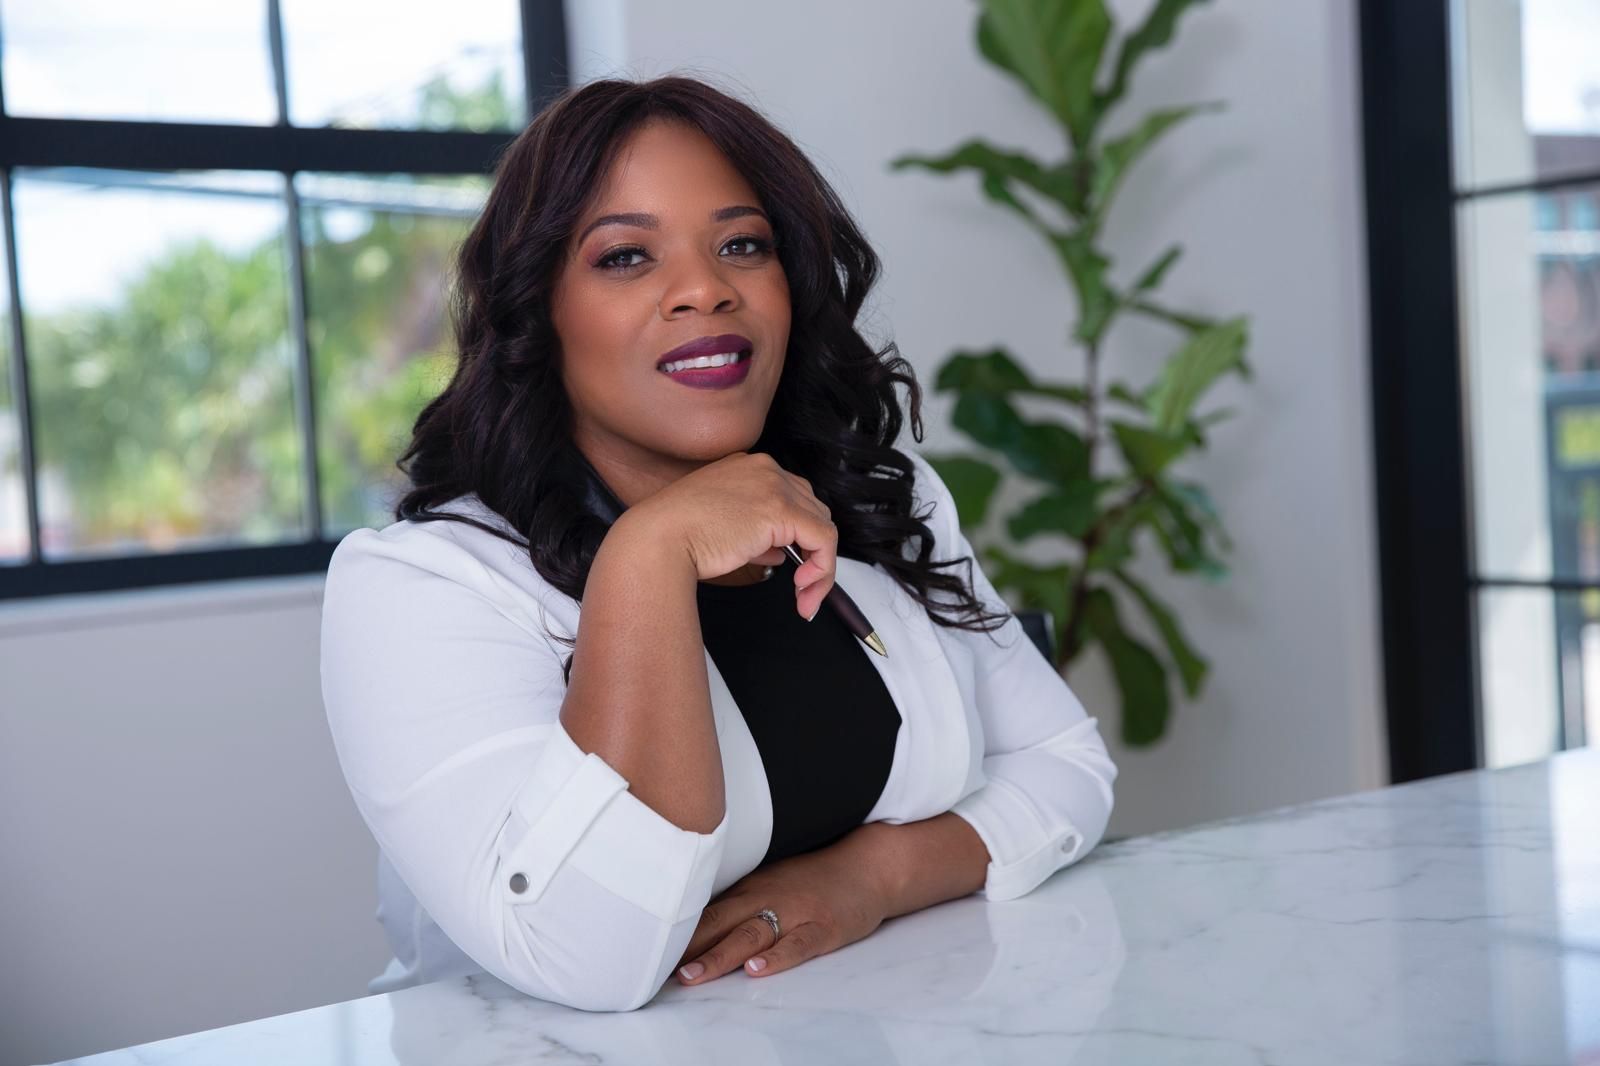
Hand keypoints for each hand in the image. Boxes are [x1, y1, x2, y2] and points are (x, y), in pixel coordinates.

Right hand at [621, 450, 837, 620]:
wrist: (656, 539)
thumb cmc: (675, 536)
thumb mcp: (723, 529)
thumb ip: (757, 535)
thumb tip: (780, 552)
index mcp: (747, 467)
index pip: (791, 496)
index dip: (796, 534)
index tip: (791, 565)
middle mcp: (764, 469)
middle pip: (812, 509)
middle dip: (812, 550)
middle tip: (802, 585)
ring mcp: (774, 485)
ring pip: (822, 525)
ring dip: (819, 564)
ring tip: (803, 594)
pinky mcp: (780, 510)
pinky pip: (823, 540)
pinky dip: (822, 568)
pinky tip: (804, 589)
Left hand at [674, 831, 889, 984]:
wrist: (867, 866)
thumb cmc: (813, 877)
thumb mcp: (770, 879)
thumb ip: (736, 900)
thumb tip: (692, 920)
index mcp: (750, 888)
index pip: (705, 911)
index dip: (677, 932)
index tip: (647, 949)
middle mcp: (767, 898)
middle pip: (720, 923)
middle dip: (687, 947)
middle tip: (655, 968)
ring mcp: (796, 914)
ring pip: (751, 936)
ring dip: (719, 956)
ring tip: (693, 975)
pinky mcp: (823, 929)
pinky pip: (797, 945)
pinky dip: (776, 959)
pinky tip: (756, 970)